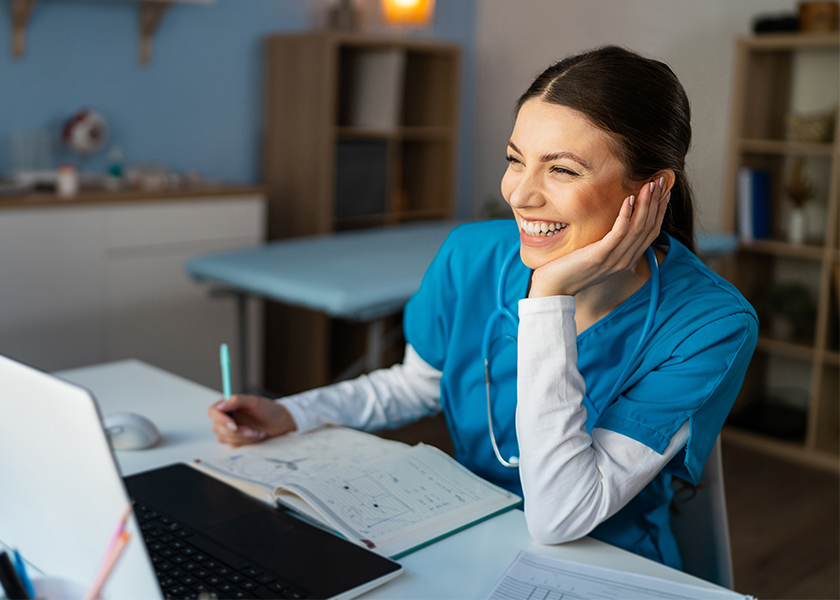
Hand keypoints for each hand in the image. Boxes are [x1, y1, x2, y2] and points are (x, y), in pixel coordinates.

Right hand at [207, 394, 296, 446]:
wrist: (279, 423)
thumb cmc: (267, 409)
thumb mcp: (253, 401)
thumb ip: (237, 401)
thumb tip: (221, 405)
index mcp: (227, 405)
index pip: (213, 412)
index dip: (221, 419)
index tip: (233, 425)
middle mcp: (225, 417)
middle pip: (218, 427)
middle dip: (236, 431)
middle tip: (252, 430)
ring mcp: (228, 430)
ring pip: (225, 438)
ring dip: (243, 437)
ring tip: (258, 432)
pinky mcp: (234, 440)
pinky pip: (233, 445)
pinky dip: (246, 442)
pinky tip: (257, 436)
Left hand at [528, 176, 670, 297]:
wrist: (554, 288)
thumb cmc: (571, 269)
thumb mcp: (596, 255)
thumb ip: (609, 244)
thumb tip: (614, 224)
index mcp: (626, 260)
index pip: (651, 233)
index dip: (659, 212)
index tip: (664, 192)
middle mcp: (625, 261)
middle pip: (648, 228)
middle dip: (656, 202)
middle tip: (660, 181)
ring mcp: (614, 260)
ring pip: (638, 228)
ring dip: (645, 204)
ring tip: (649, 185)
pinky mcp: (600, 256)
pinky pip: (618, 233)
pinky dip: (626, 215)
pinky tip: (629, 199)